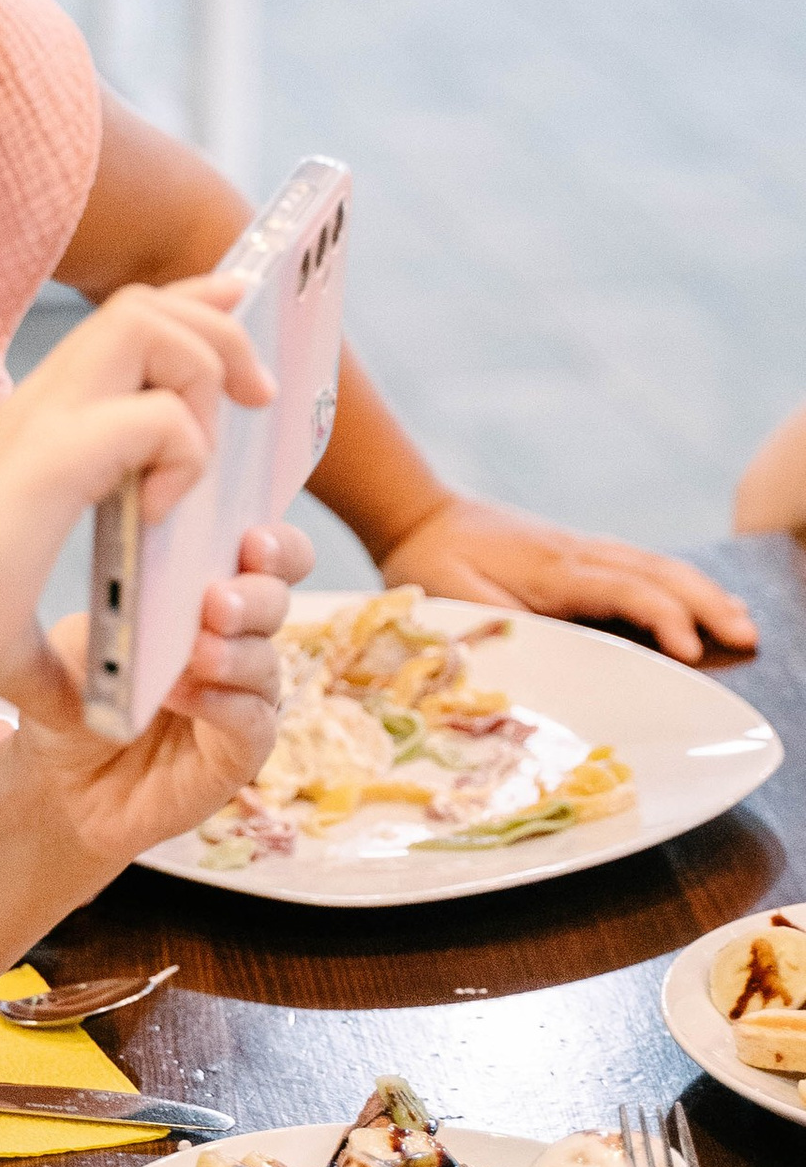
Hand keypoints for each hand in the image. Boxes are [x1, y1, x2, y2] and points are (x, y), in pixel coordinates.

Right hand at [0, 279, 272, 695]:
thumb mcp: (30, 637)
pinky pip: (156, 416)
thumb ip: (72, 656)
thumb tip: (95, 709)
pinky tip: (160, 512)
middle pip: (139, 304)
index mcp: (32, 430)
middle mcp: (34, 407)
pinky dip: (183, 455)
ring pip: (147, 324)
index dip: (187, 311)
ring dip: (202, 376)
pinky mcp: (53, 456)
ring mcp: (39, 422)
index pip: (119, 327)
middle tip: (258, 395)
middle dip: (216, 329)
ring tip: (207, 454)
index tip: (237, 319)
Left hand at [8, 523, 311, 872]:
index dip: (275, 545)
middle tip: (217, 599)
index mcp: (206, 596)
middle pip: (274, 603)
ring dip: (235, 653)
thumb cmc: (72, 693)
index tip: (251, 538)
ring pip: (266, 663)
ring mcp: (241, 698)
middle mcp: (235, 641)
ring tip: (198, 650)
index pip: (268, 557)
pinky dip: (223, 704)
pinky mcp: (237, 754)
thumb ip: (114, 604)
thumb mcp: (80, 636)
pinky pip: (252, 723)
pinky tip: (186, 695)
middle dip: (253, 595)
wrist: (55, 778)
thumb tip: (134, 571)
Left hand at [376, 494, 754, 664]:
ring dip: (702, 592)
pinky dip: (677, 583)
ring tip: (741, 622)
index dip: (662, 619)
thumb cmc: (431, 564)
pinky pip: (639, 566)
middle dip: (706, 605)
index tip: (690, 652)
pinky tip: (698, 599)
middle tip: (747, 636)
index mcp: (552, 571)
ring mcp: (581, 549)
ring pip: (656, 566)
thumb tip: (539, 647)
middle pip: (658, 574)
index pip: (625, 591)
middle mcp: (577, 554)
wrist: (419, 514)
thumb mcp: (452, 599)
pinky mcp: (577, 553)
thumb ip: (497, 623)